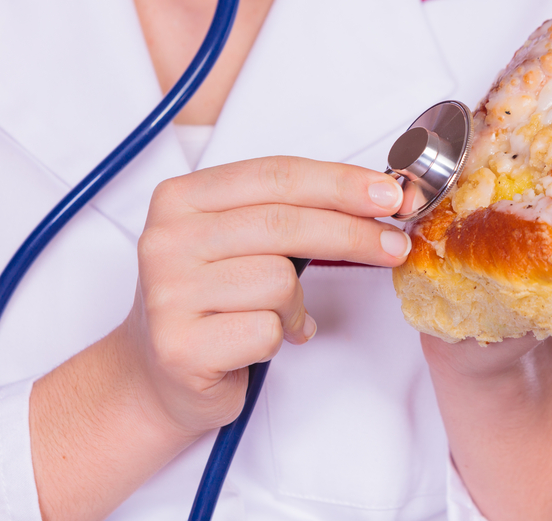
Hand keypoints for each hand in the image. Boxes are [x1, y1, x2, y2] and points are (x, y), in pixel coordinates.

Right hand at [122, 156, 409, 437]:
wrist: (157, 377)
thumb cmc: (213, 301)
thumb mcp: (242, 240)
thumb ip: (293, 211)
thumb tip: (378, 196)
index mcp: (182, 198)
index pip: (275, 174)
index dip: (339, 182)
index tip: (390, 194)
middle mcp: (166, 239)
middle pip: (284, 223)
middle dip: (352, 233)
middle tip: (395, 246)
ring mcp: (168, 294)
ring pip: (279, 280)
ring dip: (298, 304)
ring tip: (282, 315)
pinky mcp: (180, 347)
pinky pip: (267, 330)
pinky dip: (281, 336)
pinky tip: (263, 340)